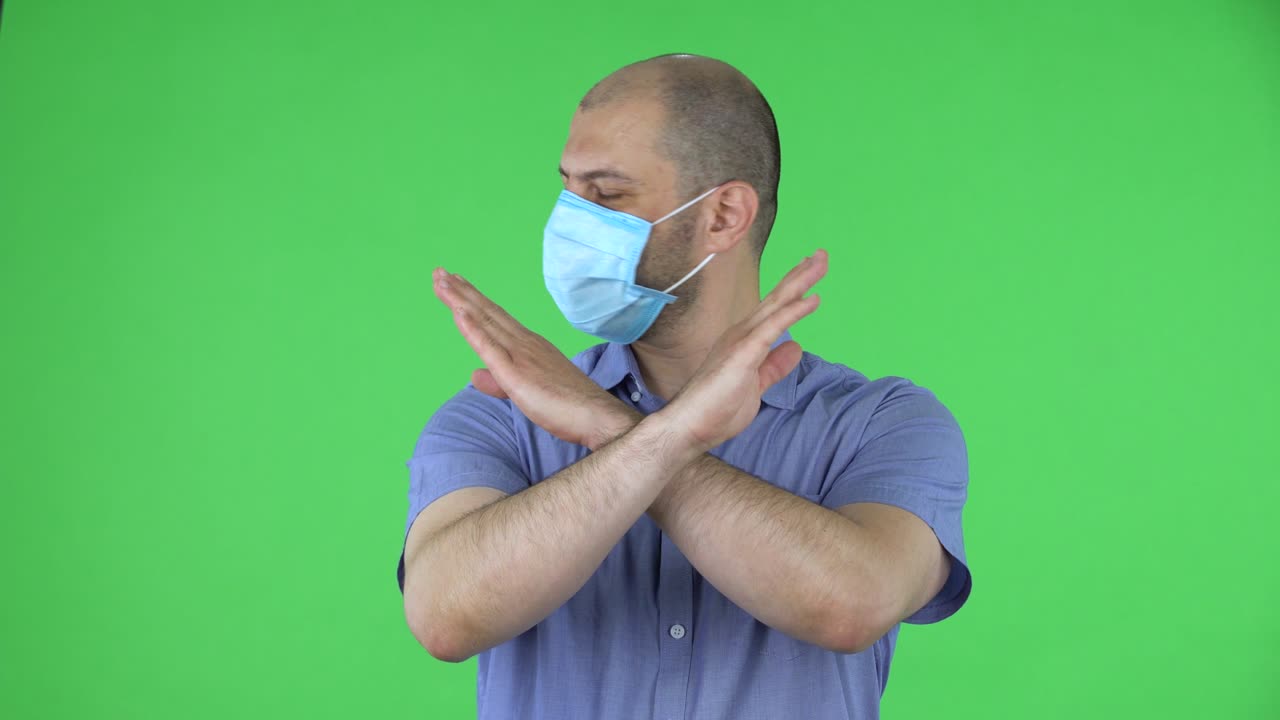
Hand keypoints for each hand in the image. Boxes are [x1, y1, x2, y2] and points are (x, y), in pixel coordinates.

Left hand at [431, 267, 638, 449]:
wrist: (596, 416)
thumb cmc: (568, 406)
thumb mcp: (526, 391)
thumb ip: (499, 381)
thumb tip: (475, 373)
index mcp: (529, 345)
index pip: (496, 318)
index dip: (474, 300)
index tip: (456, 283)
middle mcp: (524, 342)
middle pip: (487, 312)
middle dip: (461, 291)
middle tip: (440, 271)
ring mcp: (520, 354)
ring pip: (485, 321)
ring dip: (461, 300)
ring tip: (442, 280)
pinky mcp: (516, 373)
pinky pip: (489, 346)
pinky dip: (473, 327)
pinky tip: (458, 311)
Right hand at [657, 249, 827, 453]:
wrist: (690, 425)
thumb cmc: (717, 408)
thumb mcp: (756, 385)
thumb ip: (775, 366)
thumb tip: (795, 346)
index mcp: (745, 341)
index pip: (774, 310)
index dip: (793, 291)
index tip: (810, 273)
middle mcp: (742, 333)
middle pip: (777, 299)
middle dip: (800, 276)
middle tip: (821, 255)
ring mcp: (742, 340)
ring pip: (776, 305)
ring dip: (800, 283)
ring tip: (819, 262)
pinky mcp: (744, 352)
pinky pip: (774, 327)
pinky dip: (793, 311)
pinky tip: (812, 299)